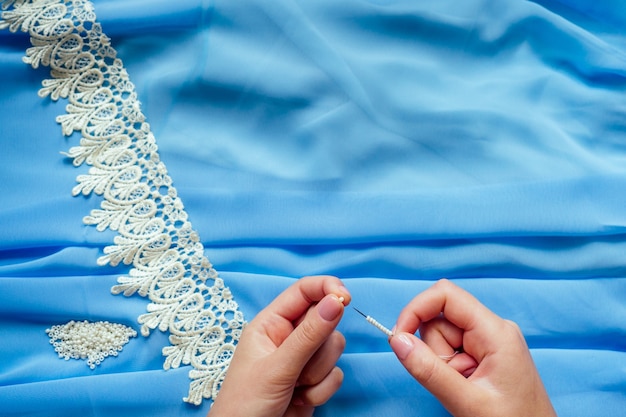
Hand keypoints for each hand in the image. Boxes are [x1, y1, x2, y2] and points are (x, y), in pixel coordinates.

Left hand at [208, 275, 350, 416]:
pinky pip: (335, 375)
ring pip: (334, 350)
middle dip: (318, 349)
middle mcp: (288, 337)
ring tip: (293, 389)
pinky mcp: (313, 380)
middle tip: (297, 367)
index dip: (326, 288)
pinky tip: (299, 401)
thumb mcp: (277, 367)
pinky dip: (321, 391)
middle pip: (326, 321)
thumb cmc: (245, 404)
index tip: (346, 298)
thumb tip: (336, 301)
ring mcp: (302, 359)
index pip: (303, 291)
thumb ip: (309, 335)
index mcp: (271, 323)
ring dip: (318, 374)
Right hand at [389, 279, 556, 416]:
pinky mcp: (485, 354)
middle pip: (441, 319)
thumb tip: (397, 340)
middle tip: (453, 382)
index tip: (399, 337)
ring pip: (442, 336)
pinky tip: (466, 387)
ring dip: (441, 363)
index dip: (416, 308)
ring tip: (463, 389)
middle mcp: (493, 329)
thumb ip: (429, 371)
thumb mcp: (466, 402)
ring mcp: (490, 341)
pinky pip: (451, 350)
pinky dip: (448, 369)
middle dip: (434, 350)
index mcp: (496, 332)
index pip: (446, 295)